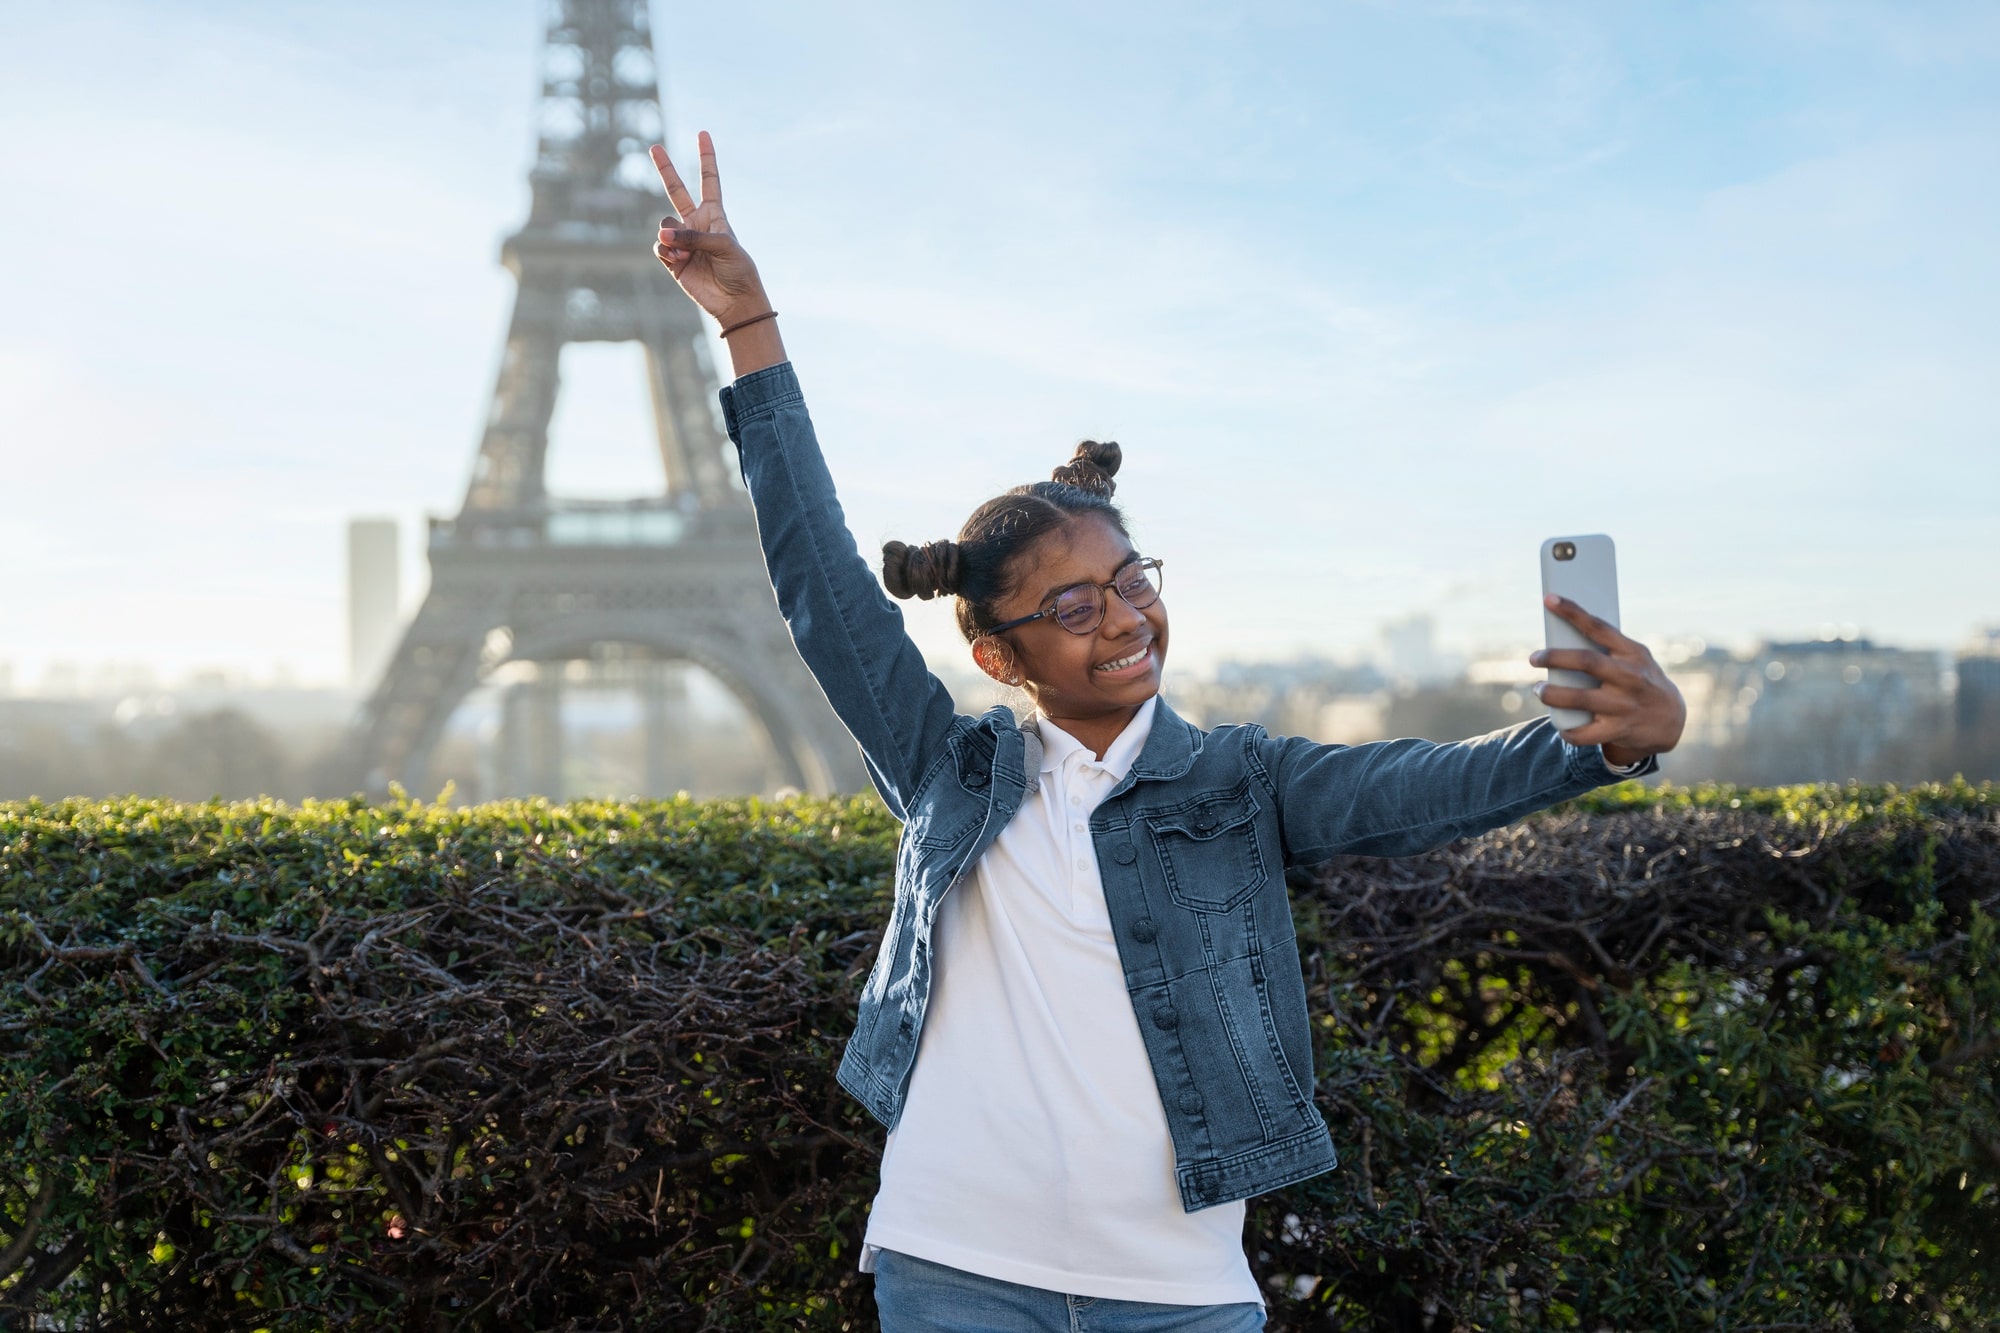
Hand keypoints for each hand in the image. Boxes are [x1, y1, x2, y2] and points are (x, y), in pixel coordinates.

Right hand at [649, 133, 768, 326]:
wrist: (734, 301)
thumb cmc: (738, 270)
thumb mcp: (723, 245)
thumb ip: (693, 236)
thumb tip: (663, 236)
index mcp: (714, 215)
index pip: (708, 180)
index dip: (706, 157)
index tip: (703, 134)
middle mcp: (696, 224)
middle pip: (676, 190)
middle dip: (665, 169)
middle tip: (654, 147)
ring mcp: (683, 241)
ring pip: (664, 226)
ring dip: (671, 236)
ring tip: (684, 252)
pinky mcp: (672, 260)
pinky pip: (659, 247)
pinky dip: (666, 251)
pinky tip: (678, 260)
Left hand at [1529, 595, 1685, 767]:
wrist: (1671, 720)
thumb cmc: (1641, 680)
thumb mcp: (1634, 659)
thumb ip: (1607, 649)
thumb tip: (1562, 635)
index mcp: (1632, 653)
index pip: (1599, 627)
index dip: (1572, 612)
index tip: (1549, 599)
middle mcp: (1631, 677)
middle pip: (1586, 661)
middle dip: (1554, 658)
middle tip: (1534, 658)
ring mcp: (1625, 705)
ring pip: (1579, 698)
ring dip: (1552, 694)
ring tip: (1539, 690)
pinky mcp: (1619, 730)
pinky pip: (1584, 733)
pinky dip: (1567, 730)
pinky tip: (1560, 725)